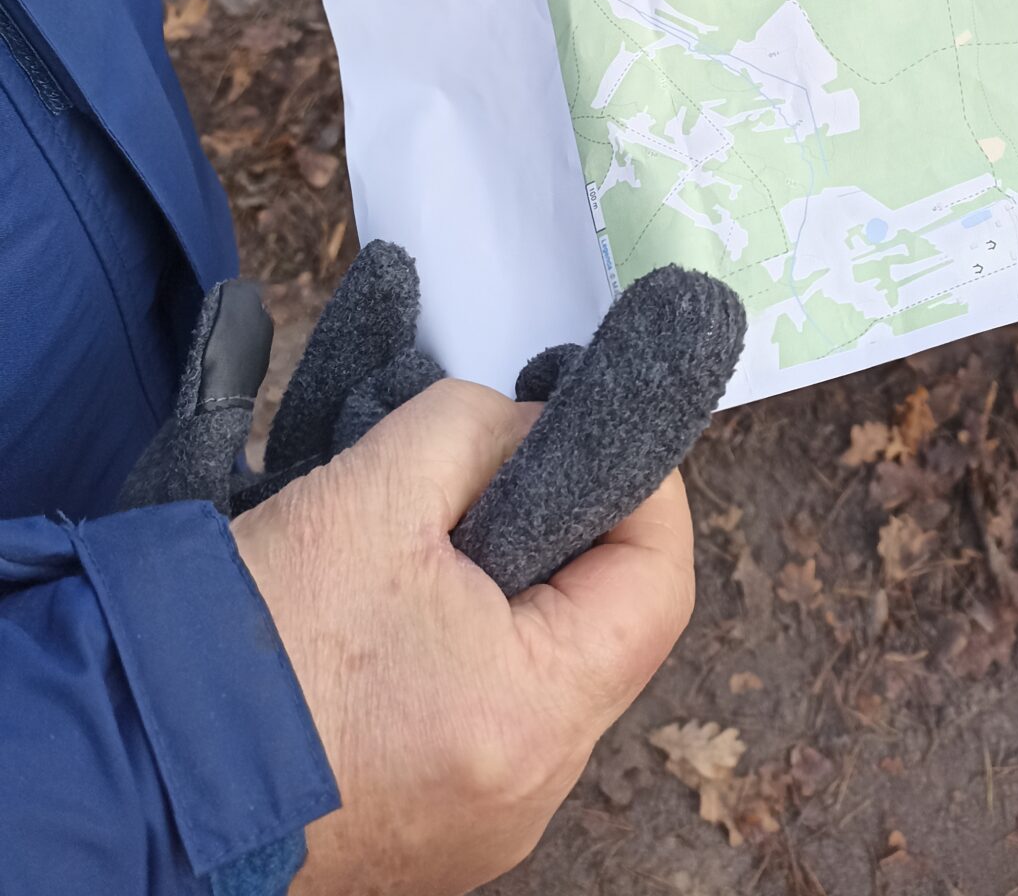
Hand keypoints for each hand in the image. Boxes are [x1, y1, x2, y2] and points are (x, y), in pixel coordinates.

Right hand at [232, 379, 694, 895]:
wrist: (124, 770)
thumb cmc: (245, 646)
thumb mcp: (377, 490)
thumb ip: (479, 430)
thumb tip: (533, 426)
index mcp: (534, 717)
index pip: (656, 581)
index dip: (641, 484)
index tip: (591, 424)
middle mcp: (525, 792)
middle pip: (601, 629)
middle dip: (561, 529)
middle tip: (504, 463)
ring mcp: (475, 824)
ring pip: (538, 672)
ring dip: (506, 588)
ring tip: (433, 530)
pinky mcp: (424, 830)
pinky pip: (481, 716)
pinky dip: (461, 649)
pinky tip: (396, 603)